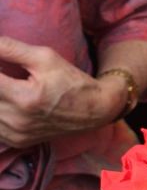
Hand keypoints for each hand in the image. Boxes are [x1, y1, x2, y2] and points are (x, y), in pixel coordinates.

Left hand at [0, 37, 125, 147]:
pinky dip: (0, 111)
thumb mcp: (46, 57)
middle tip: (7, 75)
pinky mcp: (17, 141)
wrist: (94, 110)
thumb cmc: (72, 81)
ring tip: (9, 87)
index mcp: (24, 97)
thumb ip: (11, 48)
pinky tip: (10, 102)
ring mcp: (15, 134)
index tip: (1, 63)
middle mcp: (16, 120)